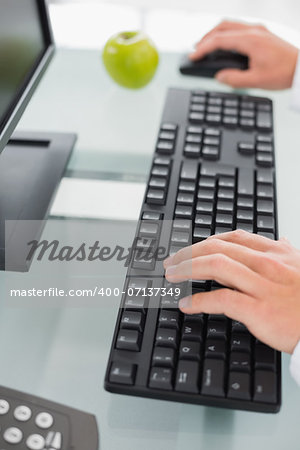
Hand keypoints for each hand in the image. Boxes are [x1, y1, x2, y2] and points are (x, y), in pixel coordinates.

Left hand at [164, 230, 299, 353]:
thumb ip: (288, 251)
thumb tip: (282, 239)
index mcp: (275, 253)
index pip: (232, 238)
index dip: (205, 241)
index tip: (190, 249)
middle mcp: (267, 264)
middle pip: (217, 248)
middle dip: (188, 253)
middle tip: (171, 261)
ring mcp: (262, 286)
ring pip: (214, 266)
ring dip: (186, 269)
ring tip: (172, 276)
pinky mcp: (259, 309)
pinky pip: (221, 299)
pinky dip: (197, 301)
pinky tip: (186, 305)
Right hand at [190, 20, 298, 89]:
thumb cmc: (284, 72)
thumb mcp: (256, 81)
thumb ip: (234, 79)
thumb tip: (219, 77)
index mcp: (250, 40)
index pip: (219, 40)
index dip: (202, 49)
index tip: (193, 57)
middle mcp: (254, 30)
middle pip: (222, 26)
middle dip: (206, 38)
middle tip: (196, 50)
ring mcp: (258, 30)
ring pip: (230, 25)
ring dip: (215, 34)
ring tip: (207, 47)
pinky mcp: (262, 33)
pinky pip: (238, 28)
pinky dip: (226, 34)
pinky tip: (224, 46)